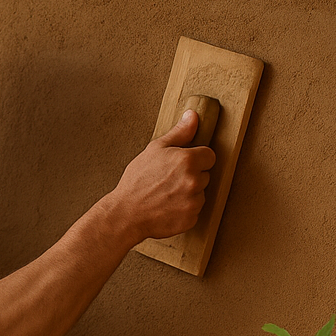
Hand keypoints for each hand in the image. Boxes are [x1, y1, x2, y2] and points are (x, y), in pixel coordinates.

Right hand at [105, 109, 214, 242]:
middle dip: (192, 177)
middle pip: (205, 175)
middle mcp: (194, 181)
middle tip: (169, 181)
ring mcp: (194, 202)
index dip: (196, 159)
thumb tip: (192, 116)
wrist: (125, 214)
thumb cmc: (136, 182)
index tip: (182, 165)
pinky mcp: (191, 219)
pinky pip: (194, 211)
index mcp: (187, 160)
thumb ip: (179, 133)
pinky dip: (184, 211)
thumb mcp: (154, 150)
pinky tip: (168, 207)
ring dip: (189, 194)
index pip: (209, 156)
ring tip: (167, 195)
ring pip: (200, 194)